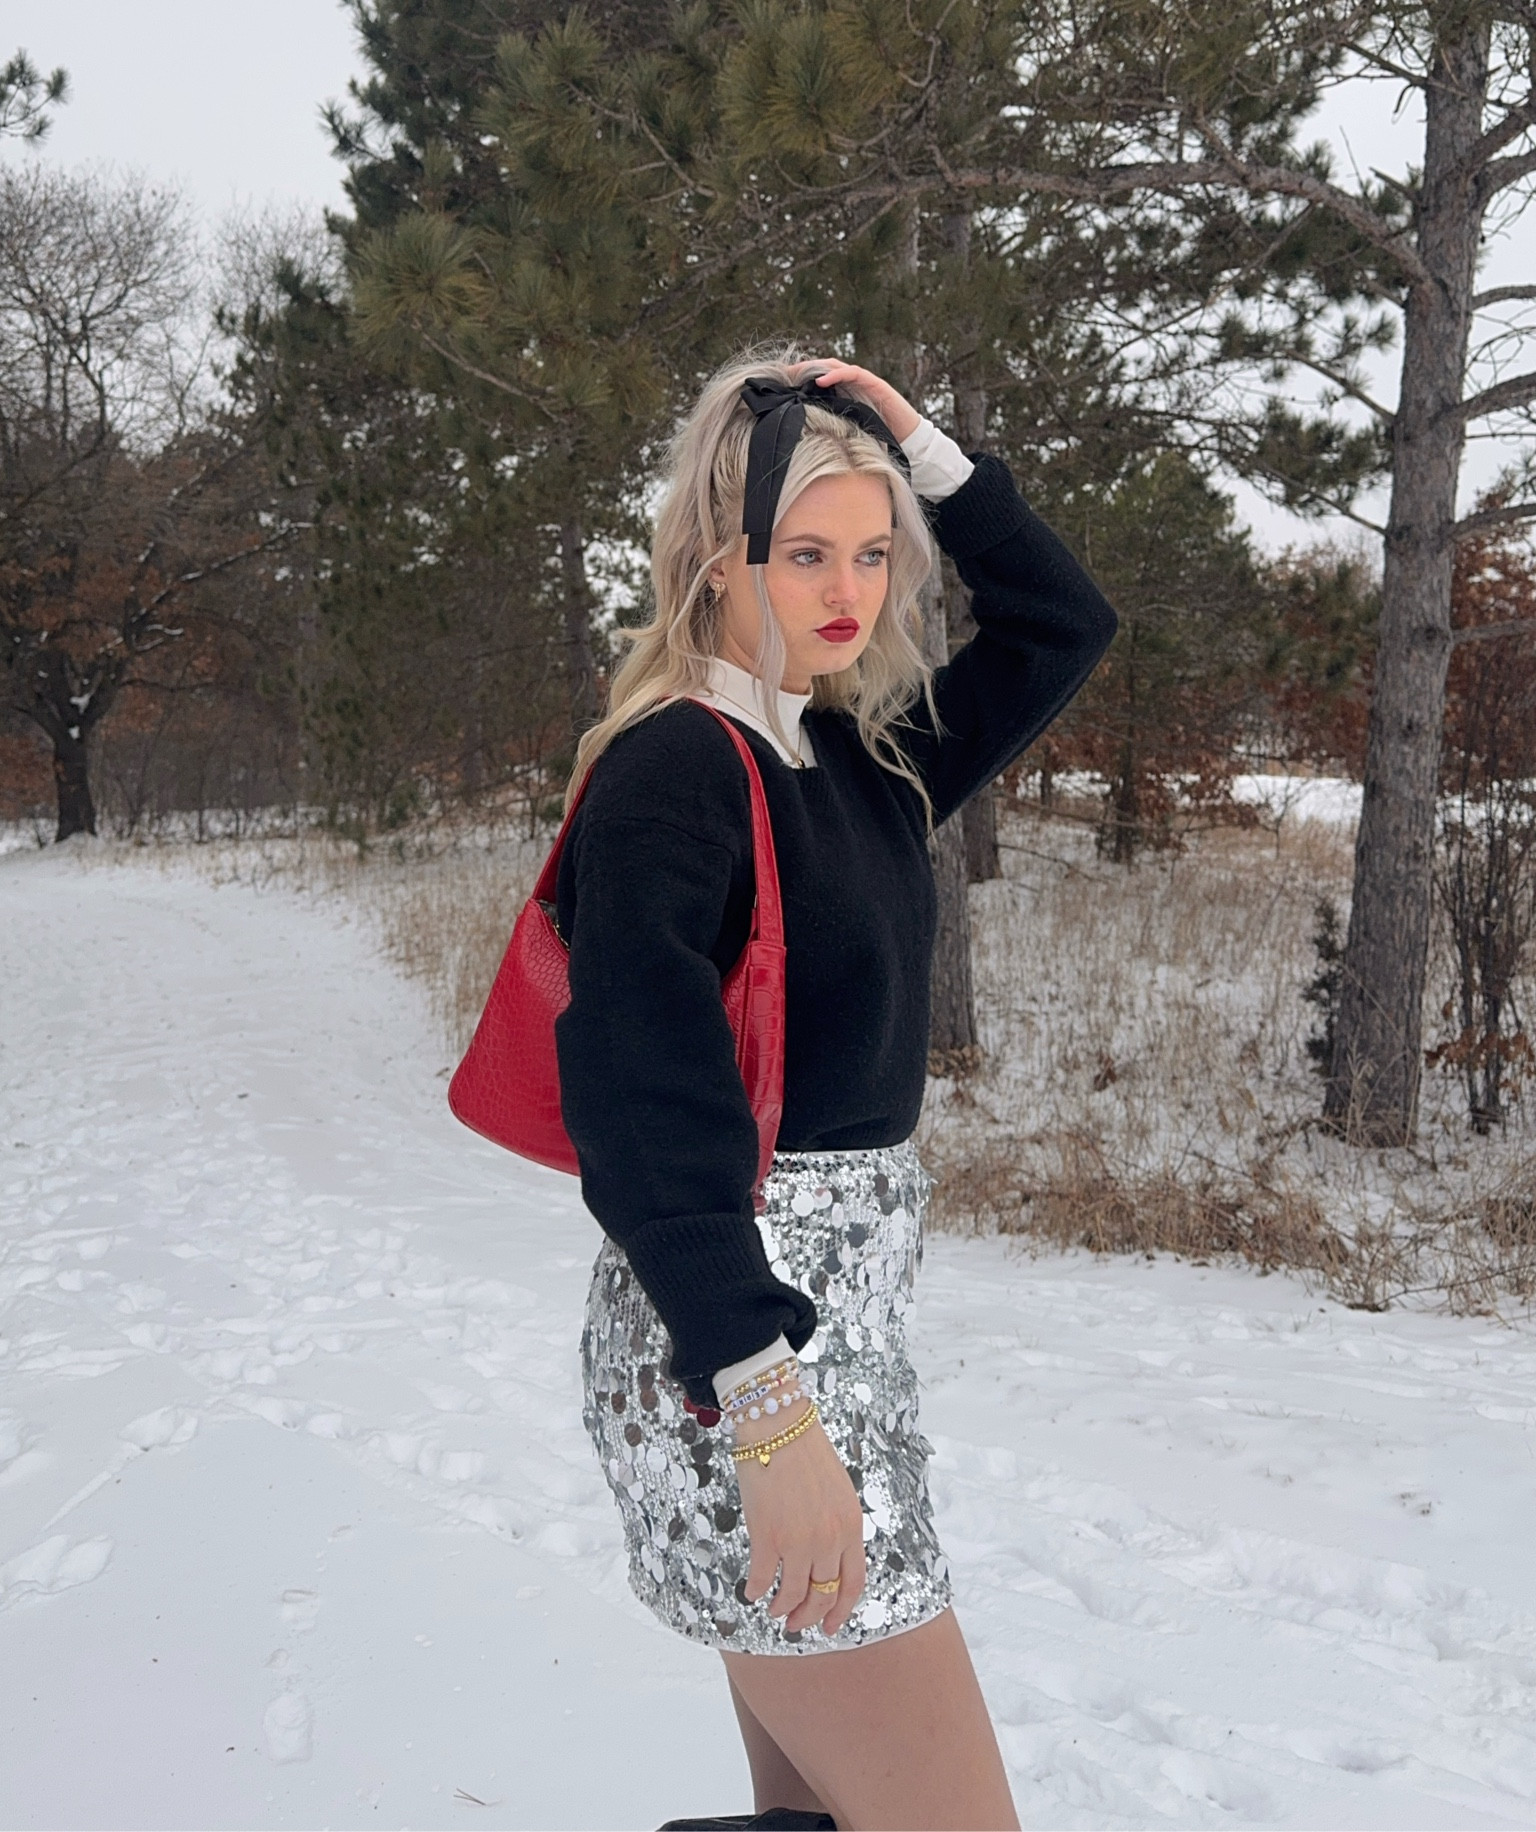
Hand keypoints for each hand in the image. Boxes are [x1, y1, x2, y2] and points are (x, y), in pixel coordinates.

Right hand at [735, 1401, 867, 1636]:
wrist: (777, 1424)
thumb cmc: (806, 1451)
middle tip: (796, 1624)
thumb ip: (837, 1527)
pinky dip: (755, 1591)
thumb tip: (826, 1560)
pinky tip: (751, 1591)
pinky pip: (761, 1578)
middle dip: (809, 1617)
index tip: (830, 1626)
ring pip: (792, 1595)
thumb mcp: (839, 1492)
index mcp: (851, 1526)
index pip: (853, 1583)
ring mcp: (797, 1541)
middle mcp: (829, 1539)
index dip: (841, 1611)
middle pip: (823, 1596)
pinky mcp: (767, 1536)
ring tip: (773, 1610)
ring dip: (781, 1609)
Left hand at [789, 358, 921, 443]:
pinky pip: (853, 373)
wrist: (909, 440)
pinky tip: (821, 380)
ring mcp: (863, 382)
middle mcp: (851, 385)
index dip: (799, 379)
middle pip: (822, 369)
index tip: (778, 384)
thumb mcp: (846, 434)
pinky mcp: (875, 384)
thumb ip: (829, 428)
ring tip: (796, 372)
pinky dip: (836, 374)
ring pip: (835, 366)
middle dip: (801, 369)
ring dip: (815, 367)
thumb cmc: (877, 439)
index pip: (817, 380)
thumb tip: (802, 435)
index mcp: (843, 395)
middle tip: (781, 374)